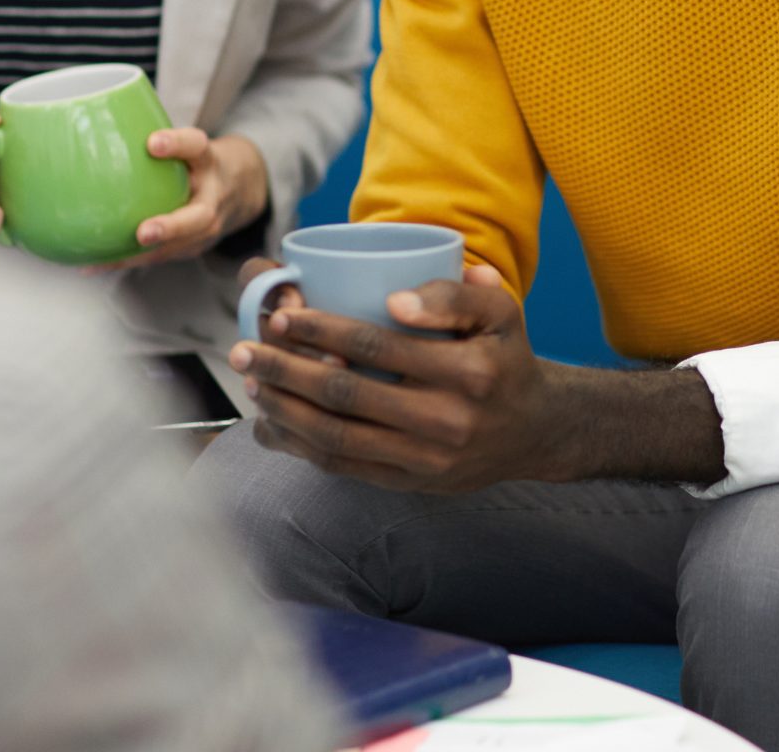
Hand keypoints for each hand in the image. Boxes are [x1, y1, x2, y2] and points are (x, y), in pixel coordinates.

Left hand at [90, 132, 268, 272]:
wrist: (242, 188)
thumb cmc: (201, 163)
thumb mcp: (190, 146)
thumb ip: (160, 143)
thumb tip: (99, 131)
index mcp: (208, 161)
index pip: (196, 147)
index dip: (177, 144)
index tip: (153, 143)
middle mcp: (213, 196)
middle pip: (198, 216)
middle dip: (171, 227)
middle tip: (144, 232)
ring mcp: (208, 227)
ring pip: (178, 246)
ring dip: (141, 255)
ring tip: (105, 259)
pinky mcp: (194, 246)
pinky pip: (161, 256)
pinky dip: (127, 261)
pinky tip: (95, 263)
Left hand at [230, 264, 562, 491]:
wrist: (535, 431)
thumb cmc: (505, 359)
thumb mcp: (501, 313)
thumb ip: (453, 295)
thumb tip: (394, 299)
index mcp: (466, 373)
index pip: (375, 347)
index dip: (321, 330)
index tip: (281, 315)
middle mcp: (445, 420)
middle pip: (345, 395)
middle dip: (285, 371)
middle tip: (244, 350)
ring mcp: (425, 460)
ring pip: (337, 437)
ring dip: (284, 411)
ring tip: (252, 384)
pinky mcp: (410, 483)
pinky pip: (345, 467)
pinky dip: (302, 447)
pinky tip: (273, 424)